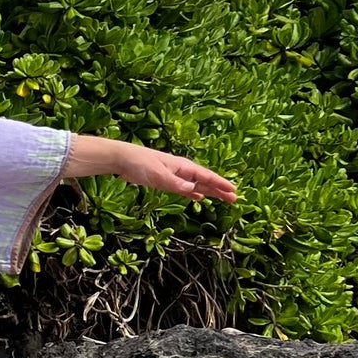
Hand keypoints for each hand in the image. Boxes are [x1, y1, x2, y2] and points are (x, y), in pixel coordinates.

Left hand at [110, 141, 236, 202]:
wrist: (122, 159)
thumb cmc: (139, 163)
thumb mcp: (157, 174)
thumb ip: (175, 183)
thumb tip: (193, 190)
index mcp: (182, 166)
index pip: (206, 176)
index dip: (220, 184)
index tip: (233, 191)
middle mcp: (181, 171)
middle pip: (205, 181)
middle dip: (219, 189)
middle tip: (234, 199)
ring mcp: (174, 176)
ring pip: (197, 185)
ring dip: (210, 192)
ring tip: (223, 198)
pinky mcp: (165, 181)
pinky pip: (185, 188)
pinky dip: (194, 193)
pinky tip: (199, 197)